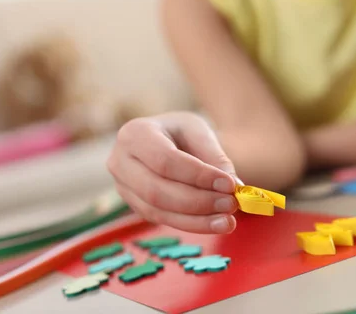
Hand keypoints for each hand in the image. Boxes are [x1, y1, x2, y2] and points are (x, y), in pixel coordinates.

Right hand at [107, 111, 238, 233]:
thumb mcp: (199, 132)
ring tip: (228, 220)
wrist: (163, 140)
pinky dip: (192, 224)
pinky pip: (162, 220)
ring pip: (159, 210)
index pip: (166, 160)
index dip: (198, 176)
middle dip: (198, 201)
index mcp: (135, 134)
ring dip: (197, 219)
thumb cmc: (181, 133)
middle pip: (157, 190)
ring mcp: (122, 187)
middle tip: (232, 204)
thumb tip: (235, 188)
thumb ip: (215, 157)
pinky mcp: (134, 206)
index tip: (229, 185)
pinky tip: (216, 223)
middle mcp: (120, 161)